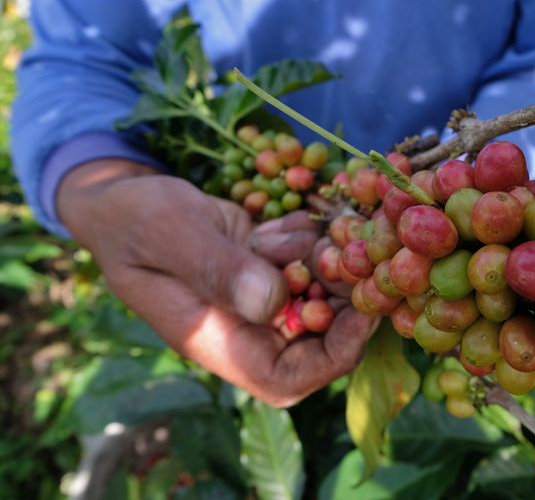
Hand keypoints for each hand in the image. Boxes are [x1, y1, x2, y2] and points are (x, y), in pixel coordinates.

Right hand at [57, 159, 377, 405]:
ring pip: (325, 293)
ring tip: (316, 226)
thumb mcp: (167, 235)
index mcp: (218, 341)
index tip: (365, 310)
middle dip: (345, 293)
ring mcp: (262, 295)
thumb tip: (272, 302)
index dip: (336, 354)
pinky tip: (293, 217)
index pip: (288, 378)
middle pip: (322, 336)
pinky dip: (315, 236)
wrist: (126, 199)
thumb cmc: (134, 221)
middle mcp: (247, 326)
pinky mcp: (272, 265)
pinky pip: (313, 259)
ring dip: (332, 258)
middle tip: (348, 247)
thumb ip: (216, 270)